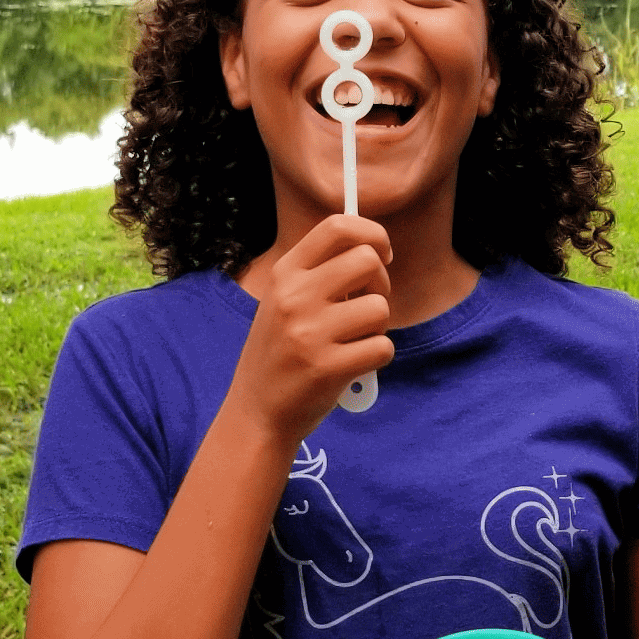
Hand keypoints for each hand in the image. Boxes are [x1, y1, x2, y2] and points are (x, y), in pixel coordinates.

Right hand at [226, 214, 394, 446]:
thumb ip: (320, 272)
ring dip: (377, 326)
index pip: (338, 227)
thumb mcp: (284, 300)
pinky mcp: (328, 368)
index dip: (373, 234)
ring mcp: (310, 333)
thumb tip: (374, 246)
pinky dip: (377, 356)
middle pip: (368, 260)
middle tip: (366, 304)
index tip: (382, 254)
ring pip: (380, 308)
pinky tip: (354, 364)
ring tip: (353, 341)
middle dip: (381, 282)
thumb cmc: (281, 351)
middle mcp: (295, 297)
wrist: (256, 411)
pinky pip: (383, 347)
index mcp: (285, 274)